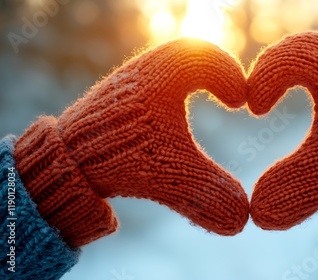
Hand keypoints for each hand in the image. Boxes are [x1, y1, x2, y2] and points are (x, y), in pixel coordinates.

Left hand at [14, 38, 249, 246]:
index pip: (204, 57)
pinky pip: (153, 82)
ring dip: (192, 82)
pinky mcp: (119, 96)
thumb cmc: (120, 158)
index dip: (228, 75)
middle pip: (189, 56)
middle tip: (229, 94)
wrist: (64, 160)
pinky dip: (172, 93)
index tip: (240, 102)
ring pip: (169, 69)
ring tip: (205, 100)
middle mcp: (145, 69)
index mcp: (163, 74)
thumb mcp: (173, 175)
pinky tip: (172, 120)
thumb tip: (240, 220)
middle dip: (213, 74)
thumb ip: (210, 193)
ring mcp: (129, 81)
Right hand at [247, 32, 317, 232]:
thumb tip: (260, 215)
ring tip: (275, 96)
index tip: (256, 110)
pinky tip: (309, 105)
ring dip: (293, 73)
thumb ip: (293, 188)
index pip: (291, 57)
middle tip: (259, 96)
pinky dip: (310, 79)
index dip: (265, 78)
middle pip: (303, 48)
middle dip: (276, 69)